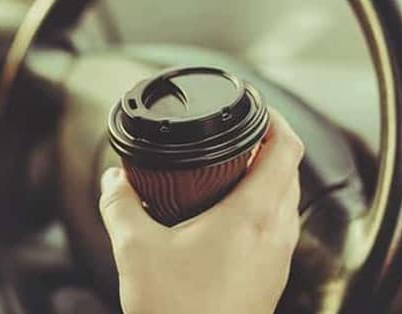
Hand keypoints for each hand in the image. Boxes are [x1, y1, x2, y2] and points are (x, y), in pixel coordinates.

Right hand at [99, 111, 303, 313]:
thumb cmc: (176, 311)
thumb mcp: (135, 248)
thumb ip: (120, 204)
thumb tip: (113, 180)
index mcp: (253, 215)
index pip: (286, 148)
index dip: (275, 119)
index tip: (256, 108)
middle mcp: (277, 233)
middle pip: (289, 170)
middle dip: (266, 146)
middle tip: (234, 137)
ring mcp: (279, 258)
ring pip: (286, 200)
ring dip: (265, 178)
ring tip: (228, 173)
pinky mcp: (272, 278)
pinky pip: (278, 227)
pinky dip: (261, 208)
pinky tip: (226, 218)